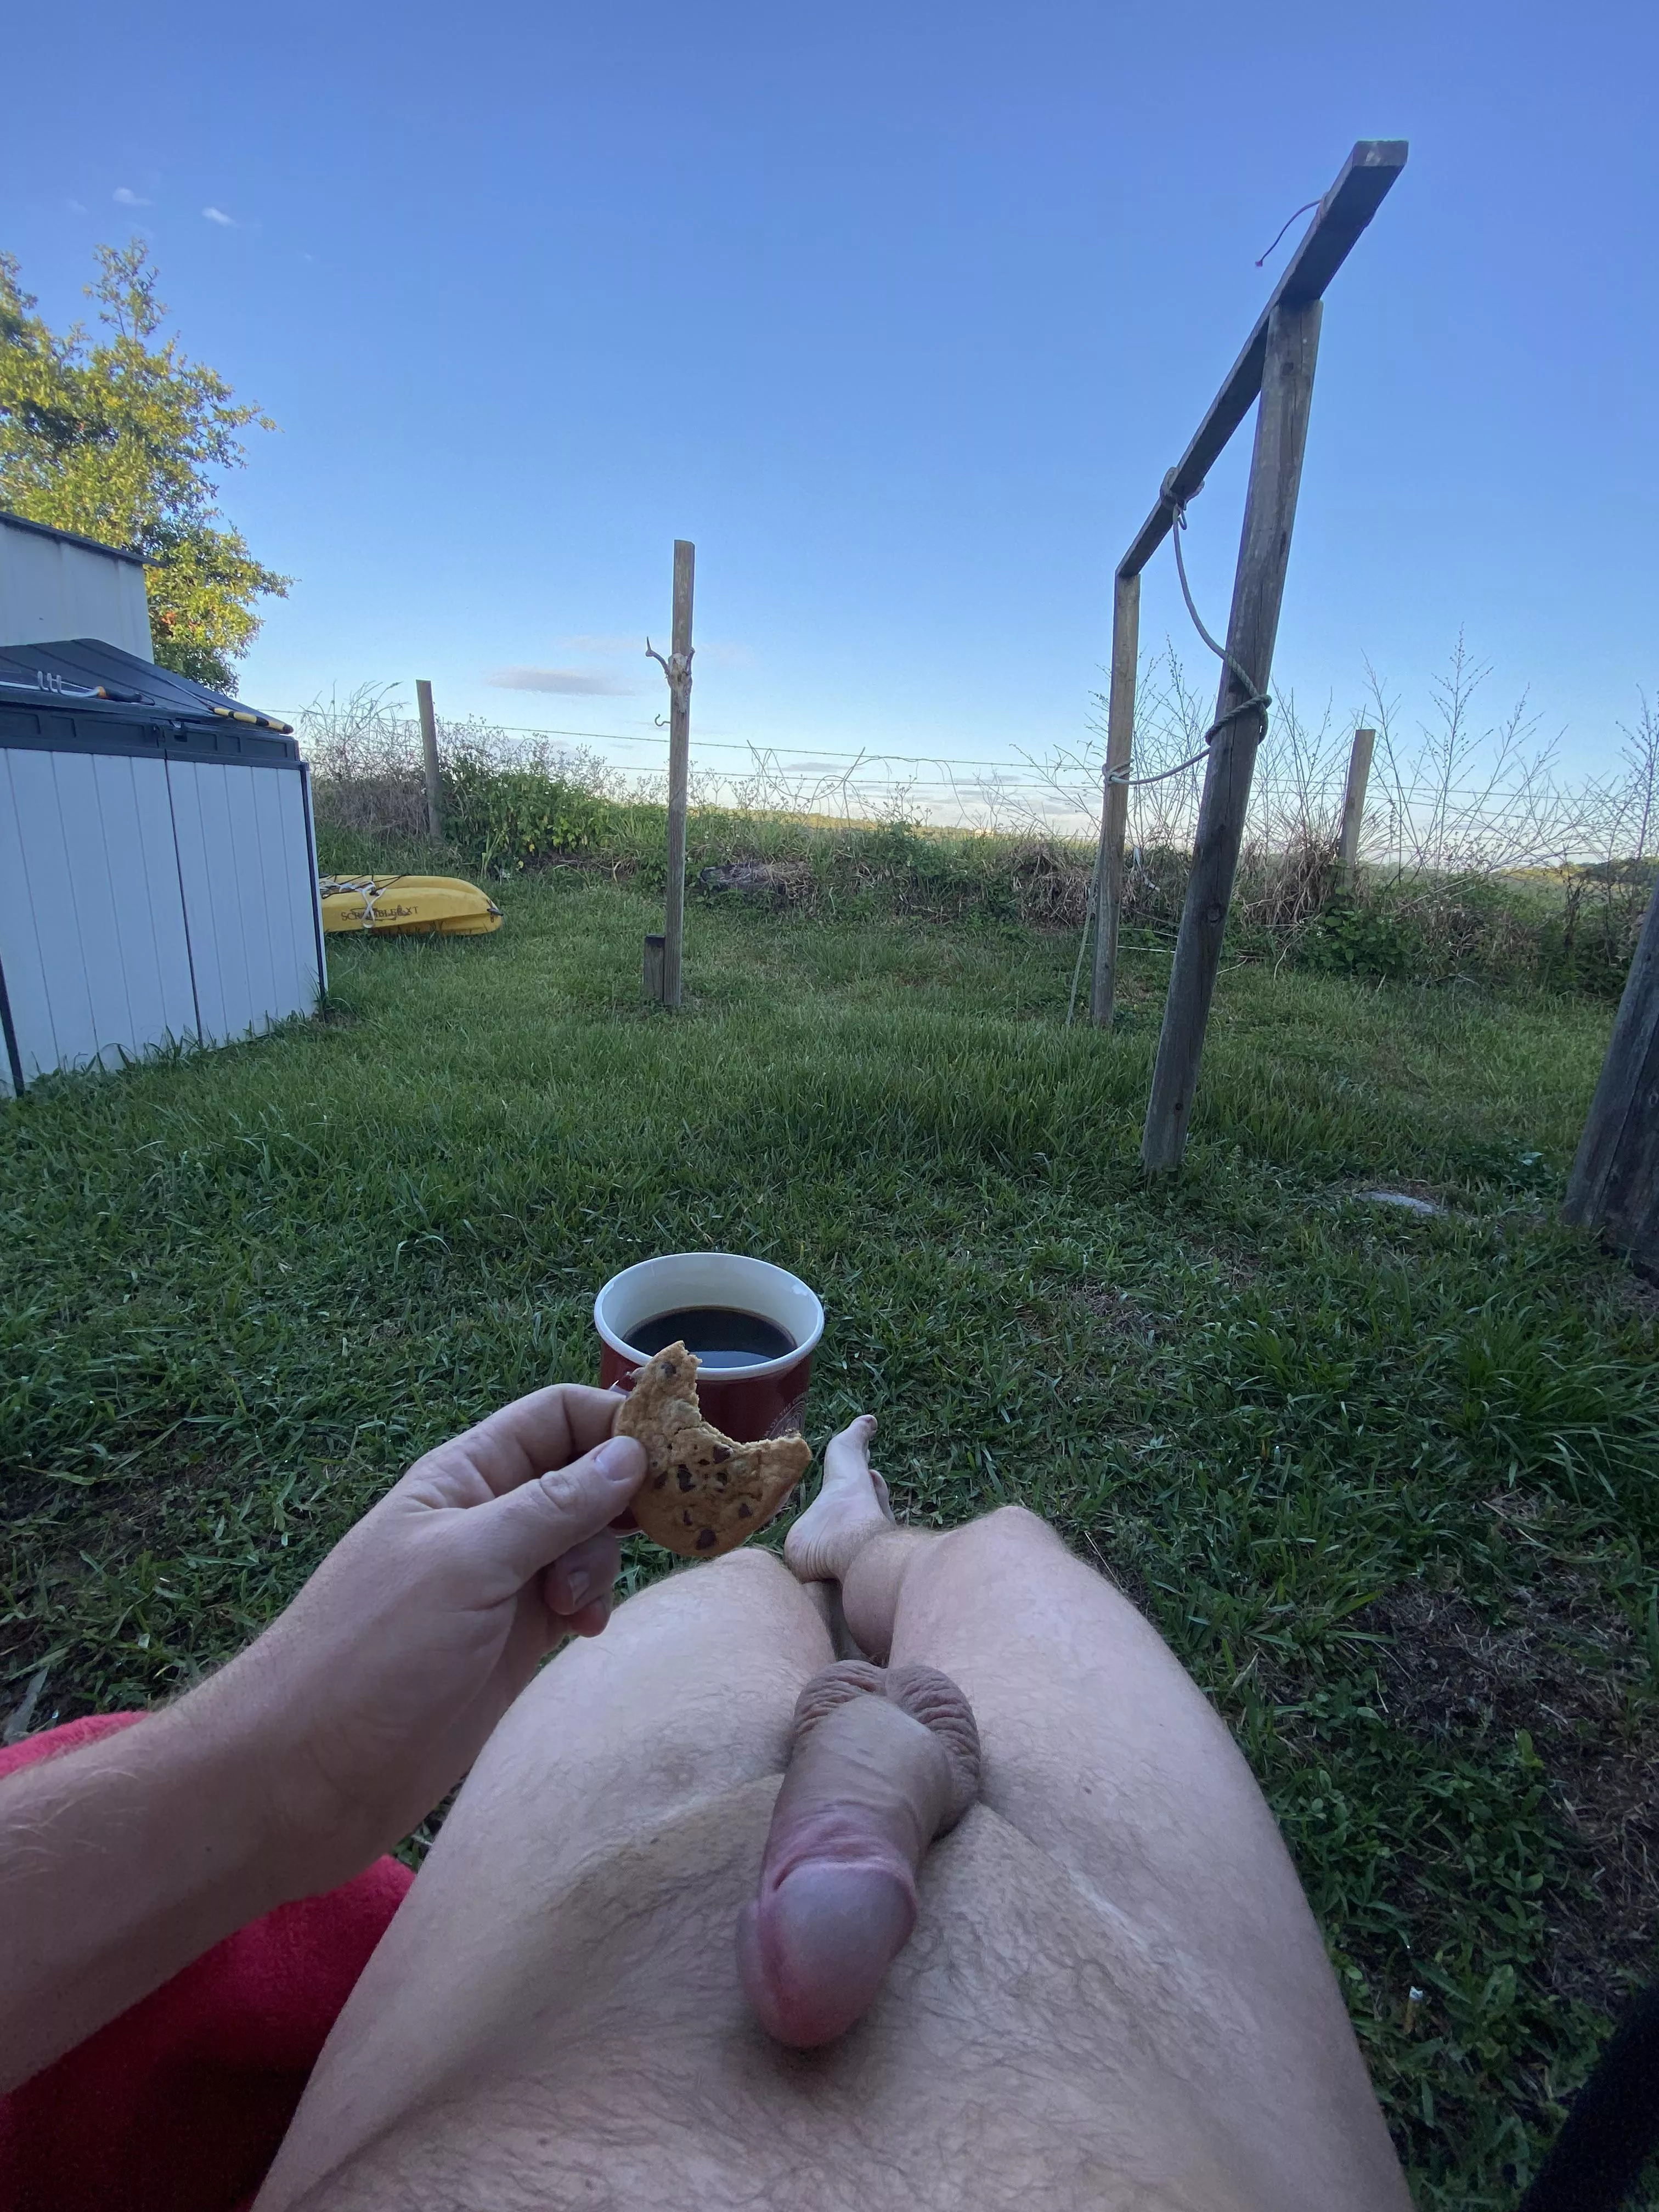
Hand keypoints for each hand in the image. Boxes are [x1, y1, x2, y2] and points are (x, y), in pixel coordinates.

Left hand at [201, 1384, 645, 1892]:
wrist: (301, 1780)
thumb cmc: (370, 1657)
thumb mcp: (467, 1564)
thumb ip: (552, 1506)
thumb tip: (631, 1452)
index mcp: (462, 1478)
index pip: (556, 1415)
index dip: (616, 1423)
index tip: (676, 1456)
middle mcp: (485, 1520)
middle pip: (582, 1474)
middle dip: (626, 1496)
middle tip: (662, 1530)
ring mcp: (499, 1584)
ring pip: (585, 1541)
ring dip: (603, 1562)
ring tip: (577, 1609)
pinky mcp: (510, 1644)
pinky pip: (575, 1598)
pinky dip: (594, 1604)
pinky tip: (585, 1629)